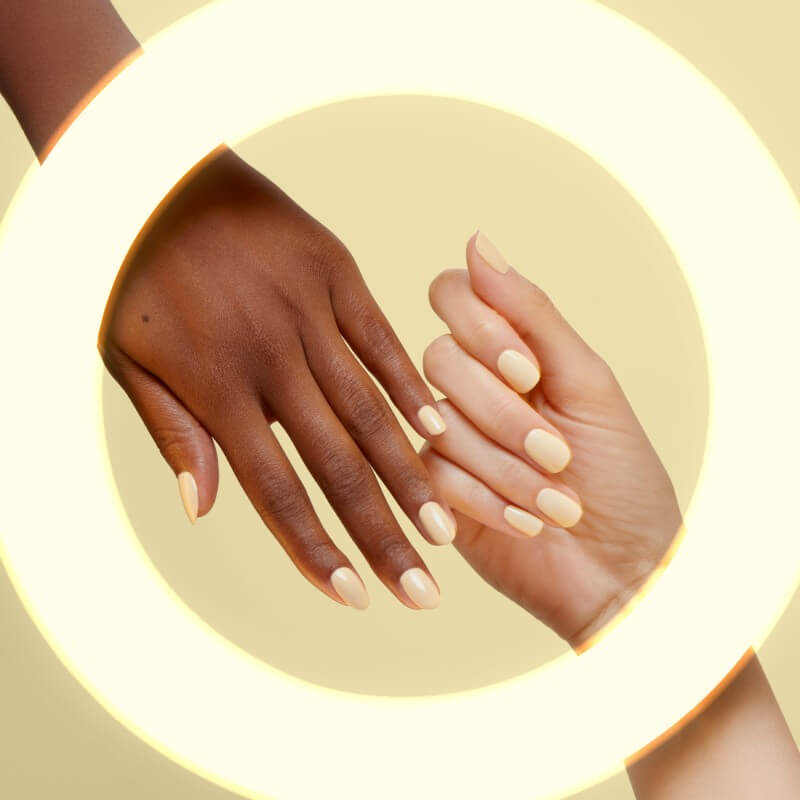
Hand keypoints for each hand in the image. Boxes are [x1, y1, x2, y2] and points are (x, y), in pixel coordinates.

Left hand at [98, 146, 454, 611]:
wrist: (154, 174)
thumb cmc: (135, 275)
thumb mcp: (128, 359)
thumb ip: (173, 434)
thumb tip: (204, 510)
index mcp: (216, 388)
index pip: (275, 489)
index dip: (315, 548)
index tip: (353, 597)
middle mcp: (270, 358)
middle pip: (336, 464)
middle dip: (382, 534)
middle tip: (422, 589)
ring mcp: (309, 313)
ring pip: (369, 410)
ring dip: (408, 475)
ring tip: (444, 530)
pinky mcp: (336, 273)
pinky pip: (380, 339)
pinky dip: (407, 387)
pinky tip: (438, 432)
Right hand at [420, 232, 681, 646]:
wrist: (621, 568)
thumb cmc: (619, 474)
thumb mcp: (587, 381)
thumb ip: (529, 313)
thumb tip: (477, 240)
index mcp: (506, 351)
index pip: (453, 298)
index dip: (481, 329)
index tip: (530, 373)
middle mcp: (469, 388)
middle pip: (438, 360)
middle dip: (503, 413)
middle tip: (558, 452)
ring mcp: (447, 438)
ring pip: (437, 423)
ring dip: (506, 467)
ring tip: (556, 503)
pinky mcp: (434, 490)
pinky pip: (433, 476)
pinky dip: (489, 501)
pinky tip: (527, 523)